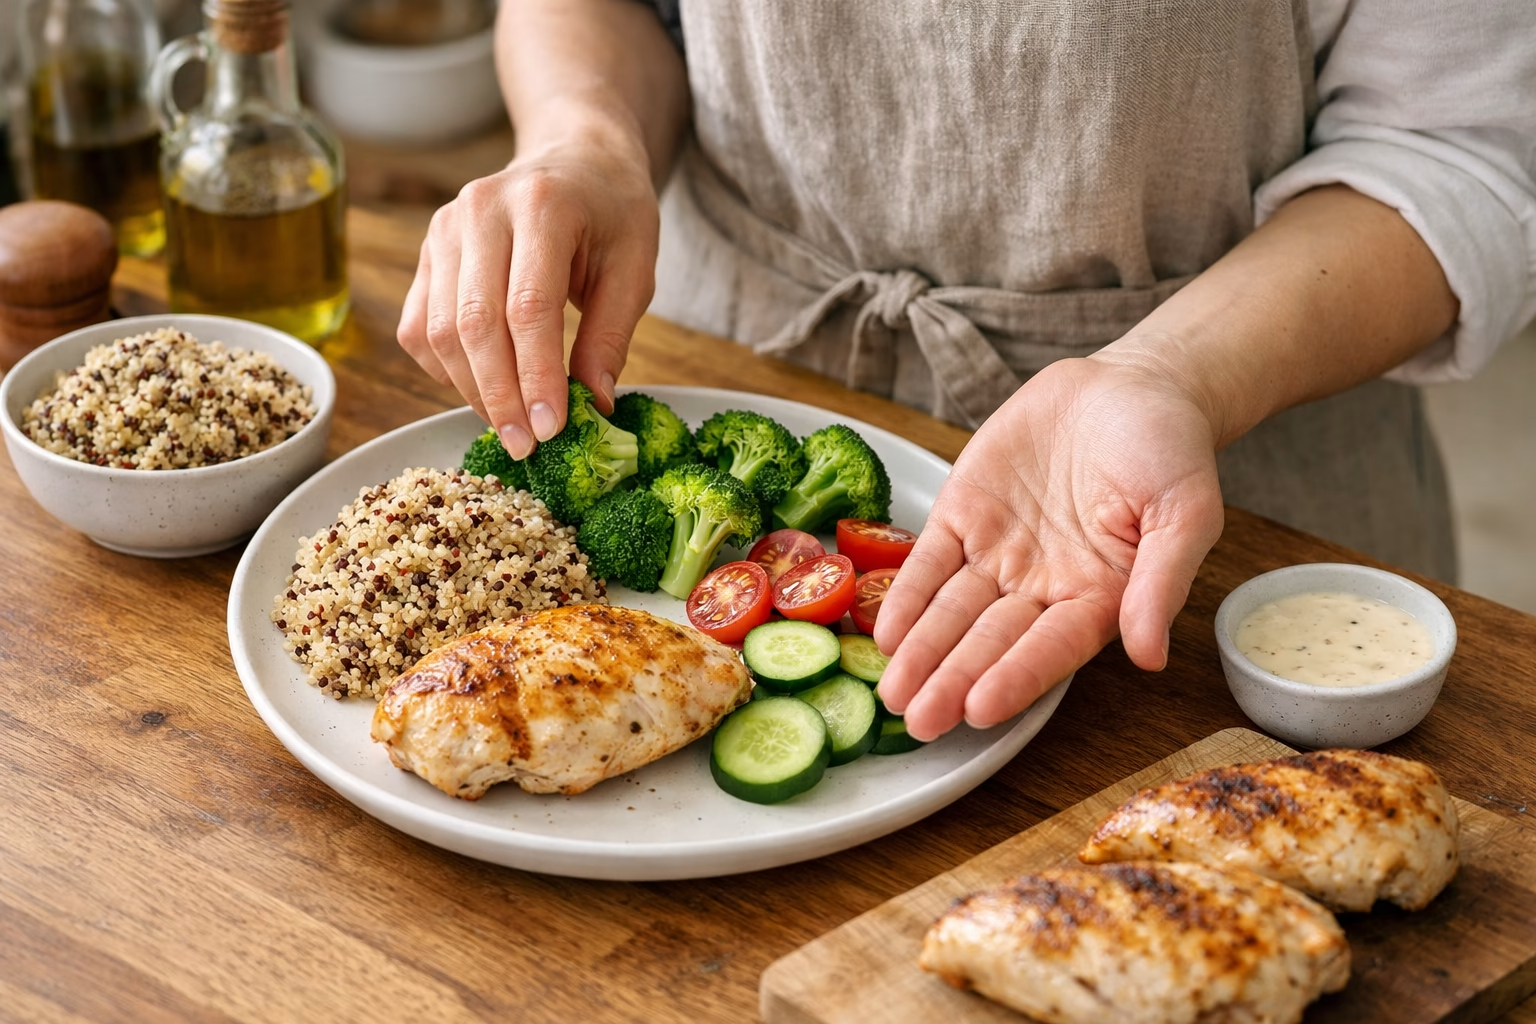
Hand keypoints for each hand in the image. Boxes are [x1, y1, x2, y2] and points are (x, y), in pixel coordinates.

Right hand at [397, 125, 658, 455]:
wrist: (574, 156)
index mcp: (542, 205)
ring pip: (438, 331)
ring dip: (472, 391)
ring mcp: (444, 229)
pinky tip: (483, 389)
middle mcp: (481, 210)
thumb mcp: (635, 267)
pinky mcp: (427, 253)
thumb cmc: (612, 212)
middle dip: (499, 396)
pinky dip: (445, 370)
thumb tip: (594, 405)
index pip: (527, 307)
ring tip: (512, 425)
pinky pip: (417, 327)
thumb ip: (612, 335)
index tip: (551, 429)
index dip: (535, 376)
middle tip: (527, 446)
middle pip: (474, 323)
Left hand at [874, 354, 1225, 739]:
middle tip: (918, 721)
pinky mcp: (964, 513)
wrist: (1131, 385)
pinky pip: (928, 560)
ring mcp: (998, 552)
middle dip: (952, 680)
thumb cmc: (1171, 448)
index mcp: (1098, 597)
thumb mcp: (1186, 510)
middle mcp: (1041, 586)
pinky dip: (905, 593)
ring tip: (891, 692)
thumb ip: (1161, 581)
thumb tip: (1150, 654)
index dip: (1015, 677)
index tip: (980, 708)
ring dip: (921, 651)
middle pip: (990, 641)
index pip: (1050, 649)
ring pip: (952, 610)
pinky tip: (883, 630)